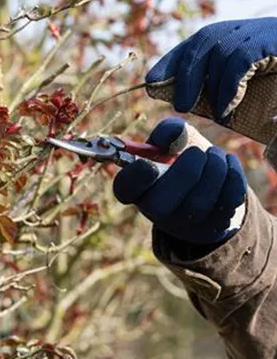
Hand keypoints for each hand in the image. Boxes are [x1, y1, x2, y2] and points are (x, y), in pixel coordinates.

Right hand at [113, 118, 246, 243]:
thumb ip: (169, 131)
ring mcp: (184, 224)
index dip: (134, 178)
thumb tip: (171, 134)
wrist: (206, 182)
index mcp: (136, 187)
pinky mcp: (212, 227)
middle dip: (186, 172)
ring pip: (199, 203)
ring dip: (213, 170)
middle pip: (162, 204)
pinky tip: (227, 163)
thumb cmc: (180, 157)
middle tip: (197, 153)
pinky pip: (226, 204)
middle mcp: (155, 211)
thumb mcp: (171, 141)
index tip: (148, 163)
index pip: (125, 189)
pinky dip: (232, 176)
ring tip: (214, 155)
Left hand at [146, 17, 276, 121]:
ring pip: (218, 51)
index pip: (190, 45)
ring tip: (214, 112)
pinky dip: (229, 86)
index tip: (150, 82)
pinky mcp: (269, 39)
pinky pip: (239, 60)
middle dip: (183, 75)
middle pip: (199, 45)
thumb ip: (218, 92)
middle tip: (178, 106)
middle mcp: (237, 30)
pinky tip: (229, 107)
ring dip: (210, 86)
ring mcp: (255, 32)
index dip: (169, 61)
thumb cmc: (273, 81)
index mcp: (226, 38)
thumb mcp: (241, 87)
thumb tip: (187, 104)